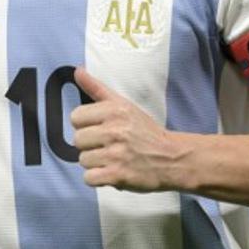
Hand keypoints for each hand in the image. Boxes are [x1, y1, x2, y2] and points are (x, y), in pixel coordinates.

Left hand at [71, 67, 186, 191]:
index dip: (86, 125)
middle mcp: (115, 130)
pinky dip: (98, 179)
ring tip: (112, 159)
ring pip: (83, 160)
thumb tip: (77, 70)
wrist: (172, 158)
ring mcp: (116, 154)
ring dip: (95, 163)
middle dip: (90, 144)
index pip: (76, 117)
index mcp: (115, 110)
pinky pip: (89, 178)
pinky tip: (111, 172)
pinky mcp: (117, 175)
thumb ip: (97, 88)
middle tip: (108, 145)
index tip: (100, 128)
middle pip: (77, 140)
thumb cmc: (146, 131)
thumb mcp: (124, 104)